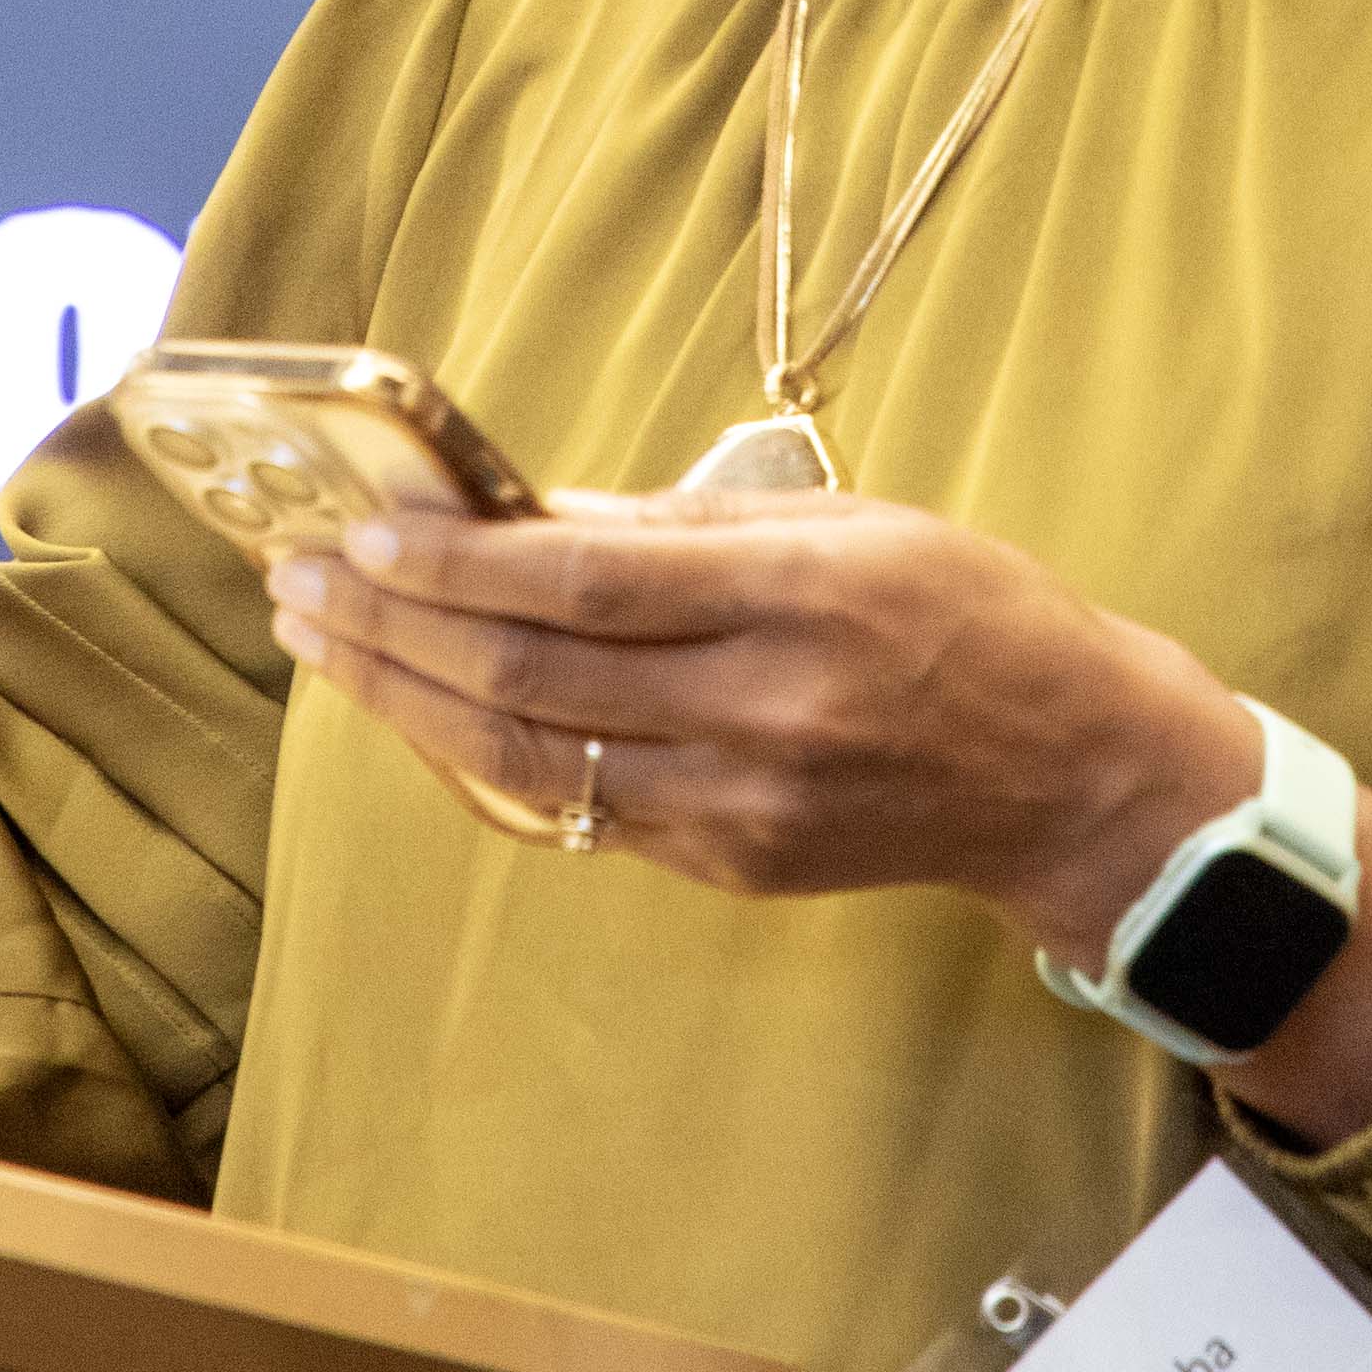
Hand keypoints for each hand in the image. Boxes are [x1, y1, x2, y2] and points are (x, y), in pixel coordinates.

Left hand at [263, 486, 1248, 960]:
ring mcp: (738, 805)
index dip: (455, 559)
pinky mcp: (728, 864)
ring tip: (323, 642)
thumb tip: (527, 508)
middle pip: (529, 672)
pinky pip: (570, 812)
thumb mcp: (848, 523)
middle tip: (301, 579)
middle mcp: (761, 713)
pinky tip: (417, 709)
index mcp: (799, 600)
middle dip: (392, 625)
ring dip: (403, 698)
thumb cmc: (967, 615)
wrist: (1070, 774)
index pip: (584, 581)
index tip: (362, 528)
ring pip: (525, 756)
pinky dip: (477, 757)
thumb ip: (685, 523)